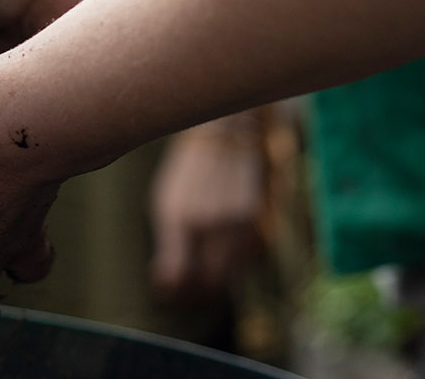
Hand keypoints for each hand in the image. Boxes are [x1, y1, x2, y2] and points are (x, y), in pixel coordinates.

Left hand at [149, 118, 266, 301]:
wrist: (225, 135)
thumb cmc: (188, 173)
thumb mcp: (167, 204)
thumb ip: (168, 247)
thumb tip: (166, 285)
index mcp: (180, 218)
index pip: (179, 277)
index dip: (174, 290)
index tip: (167, 288)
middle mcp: (212, 223)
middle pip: (209, 281)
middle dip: (198, 290)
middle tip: (188, 285)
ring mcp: (238, 222)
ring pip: (231, 272)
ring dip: (217, 276)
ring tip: (203, 264)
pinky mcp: (259, 219)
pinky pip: (247, 256)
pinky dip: (235, 259)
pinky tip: (223, 245)